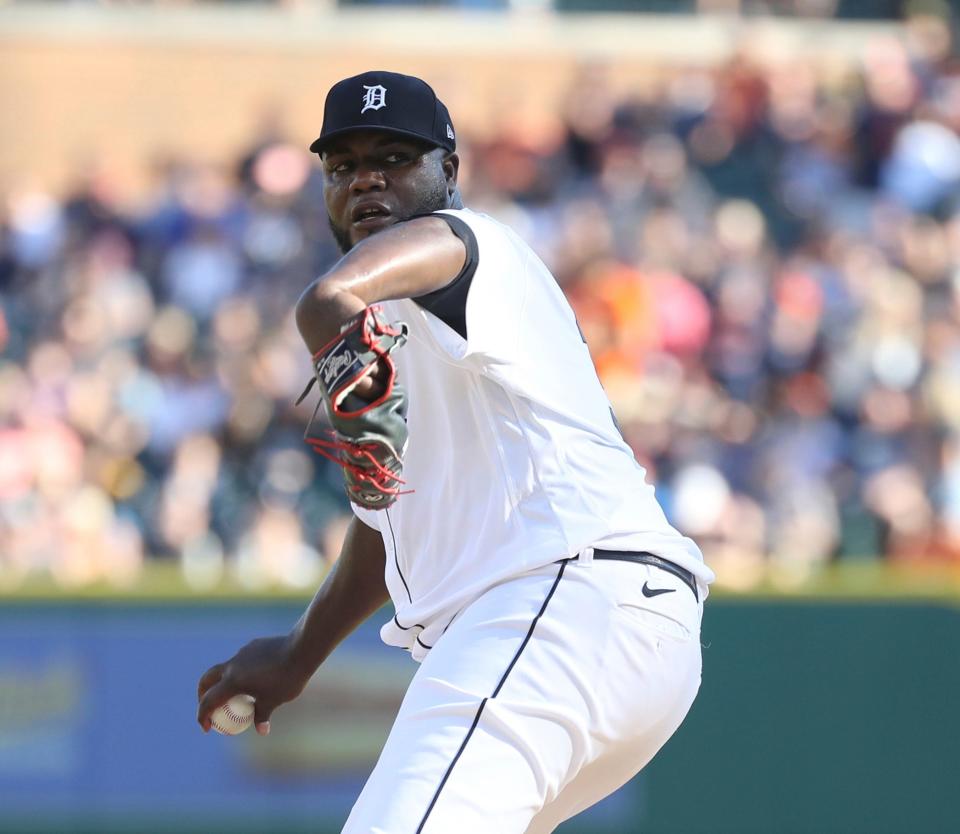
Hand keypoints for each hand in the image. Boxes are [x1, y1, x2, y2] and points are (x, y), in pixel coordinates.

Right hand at [196, 635, 312, 735]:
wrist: (301, 649)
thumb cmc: (287, 678)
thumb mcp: (274, 701)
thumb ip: (262, 715)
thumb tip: (261, 731)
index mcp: (233, 681)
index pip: (208, 701)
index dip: (203, 716)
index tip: (207, 728)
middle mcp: (233, 665)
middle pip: (207, 679)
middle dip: (203, 694)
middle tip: (209, 707)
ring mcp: (243, 653)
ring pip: (225, 668)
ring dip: (223, 681)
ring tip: (235, 695)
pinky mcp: (253, 645)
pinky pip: (241, 660)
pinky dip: (240, 671)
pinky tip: (256, 678)